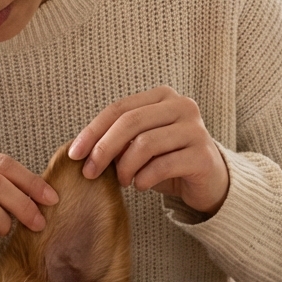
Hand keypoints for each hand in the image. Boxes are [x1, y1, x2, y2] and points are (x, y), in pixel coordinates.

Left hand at [68, 87, 229, 214]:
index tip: (74, 154)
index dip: (93, 131)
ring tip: (123, 181)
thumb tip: (80, 150)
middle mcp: (182, 106)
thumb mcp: (140, 145)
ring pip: (145, 144)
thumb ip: (117, 140)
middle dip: (103, 149)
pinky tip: (141, 185)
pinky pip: (162, 166)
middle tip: (90, 173)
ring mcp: (195, 129)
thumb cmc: (168, 160)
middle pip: (131, 122)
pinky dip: (144, 179)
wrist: (208, 181)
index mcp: (163, 96)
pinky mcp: (203, 155)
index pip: (120, 108)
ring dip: (125, 168)